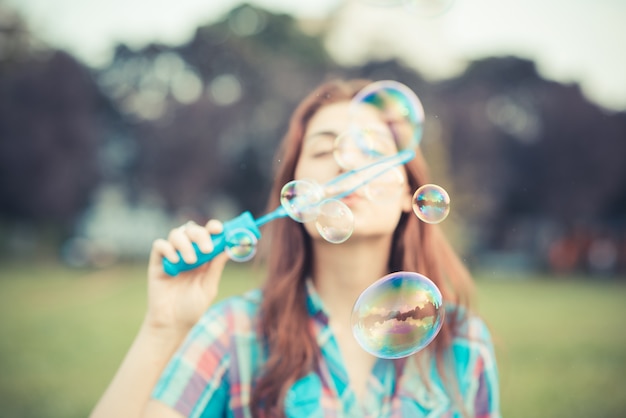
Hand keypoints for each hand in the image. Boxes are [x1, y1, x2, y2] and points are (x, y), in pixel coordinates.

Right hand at [144, 220, 228, 334]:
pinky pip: (159, 245)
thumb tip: (230, 247)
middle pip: (192, 230)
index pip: (208, 233)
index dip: (213, 227)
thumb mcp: (209, 286)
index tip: (219, 229)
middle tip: (206, 249)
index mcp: (204, 257)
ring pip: (176, 234)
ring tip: (190, 262)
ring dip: (185, 244)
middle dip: (200, 235)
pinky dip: (168, 249)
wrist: (173, 324)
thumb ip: (216, 267)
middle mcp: (188, 252)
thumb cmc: (193, 307)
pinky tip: (175, 262)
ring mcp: (172, 256)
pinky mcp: (157, 263)